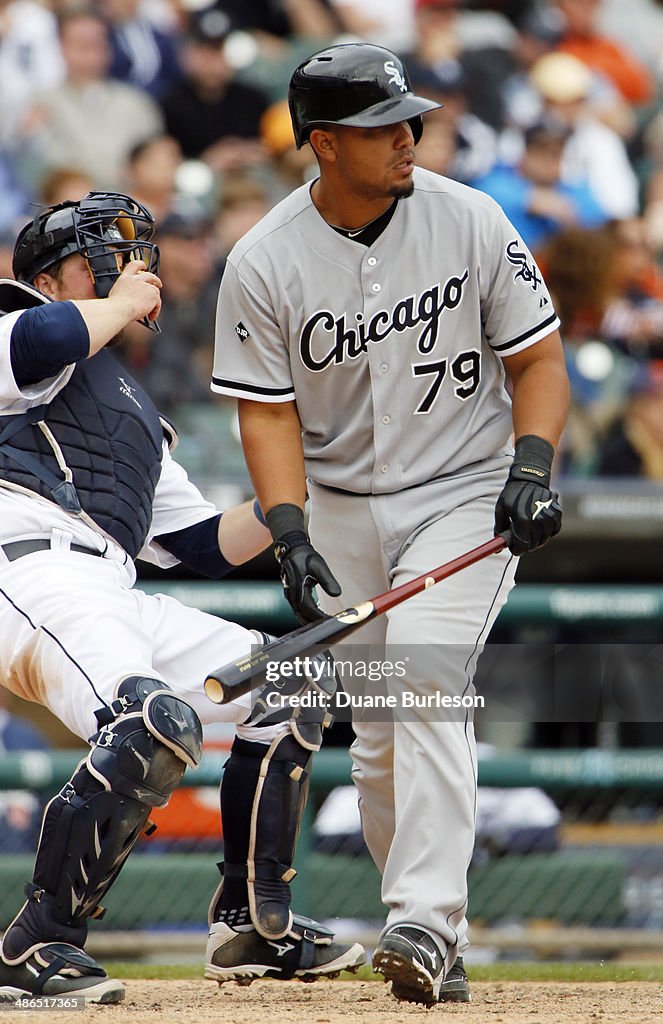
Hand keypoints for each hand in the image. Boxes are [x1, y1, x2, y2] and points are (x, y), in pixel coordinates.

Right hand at [108, 259, 161, 324]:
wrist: (119, 309)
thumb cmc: (114, 305)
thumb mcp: (116, 293)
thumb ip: (125, 291)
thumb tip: (128, 299)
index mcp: (125, 278)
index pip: (134, 265)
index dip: (141, 264)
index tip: (144, 266)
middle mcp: (136, 280)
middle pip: (150, 275)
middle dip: (156, 280)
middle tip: (158, 285)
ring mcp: (146, 286)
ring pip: (155, 291)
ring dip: (156, 300)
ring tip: (153, 309)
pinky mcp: (153, 295)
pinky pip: (158, 303)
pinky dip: (156, 310)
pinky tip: (151, 317)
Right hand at [265, 503, 340, 622]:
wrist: (291, 548)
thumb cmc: (305, 556)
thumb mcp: (319, 565)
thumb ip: (328, 580)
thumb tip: (337, 594)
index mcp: (298, 588)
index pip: (310, 609)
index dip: (321, 618)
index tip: (332, 622)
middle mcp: (292, 594)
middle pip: (302, 616)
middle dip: (315, 624)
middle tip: (330, 629)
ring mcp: (290, 595)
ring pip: (299, 614)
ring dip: (311, 622)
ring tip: (324, 627)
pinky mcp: (292, 594)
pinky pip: (299, 609)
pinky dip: (307, 615)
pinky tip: (316, 618)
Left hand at [495, 435, 561, 555]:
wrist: (529, 477)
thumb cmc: (512, 494)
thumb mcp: (501, 509)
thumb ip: (499, 529)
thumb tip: (498, 548)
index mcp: (522, 520)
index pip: (522, 547)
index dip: (517, 550)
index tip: (514, 548)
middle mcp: (536, 519)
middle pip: (535, 544)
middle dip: (527, 545)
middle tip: (522, 540)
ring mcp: (548, 515)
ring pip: (546, 538)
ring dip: (539, 538)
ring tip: (531, 531)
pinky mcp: (557, 511)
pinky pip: (555, 529)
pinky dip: (549, 531)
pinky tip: (541, 525)